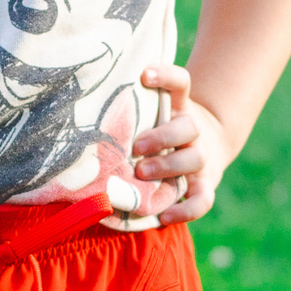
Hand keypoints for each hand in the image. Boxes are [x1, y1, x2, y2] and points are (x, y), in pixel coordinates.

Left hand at [133, 65, 235, 225]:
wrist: (208, 148)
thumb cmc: (162, 135)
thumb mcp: (153, 117)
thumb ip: (130, 116)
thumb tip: (81, 123)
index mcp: (180, 108)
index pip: (181, 83)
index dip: (166, 76)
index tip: (143, 74)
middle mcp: (194, 131)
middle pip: (189, 126)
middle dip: (162, 136)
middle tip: (136, 147)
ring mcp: (201, 158)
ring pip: (197, 158)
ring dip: (168, 167)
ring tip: (142, 174)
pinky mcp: (206, 185)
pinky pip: (203, 200)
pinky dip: (185, 210)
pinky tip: (164, 216)